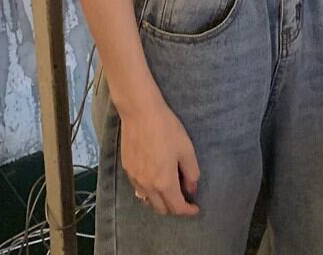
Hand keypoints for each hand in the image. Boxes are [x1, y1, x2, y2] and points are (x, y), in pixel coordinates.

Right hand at [119, 88, 200, 216]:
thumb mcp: (186, 149)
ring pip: (148, 201)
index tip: (195, 207)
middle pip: (161, 209)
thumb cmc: (167, 129)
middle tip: (184, 197)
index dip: (188, 211)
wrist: (140, 113)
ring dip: (160, 201)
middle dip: (175, 208)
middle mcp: (147, 186)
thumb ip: (191, 173)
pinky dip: (149, 191)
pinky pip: (139, 189)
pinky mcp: (127, 169)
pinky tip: (155, 179)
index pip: (177, 207)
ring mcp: (135, 179)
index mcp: (164, 182)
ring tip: (170, 189)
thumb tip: (191, 189)